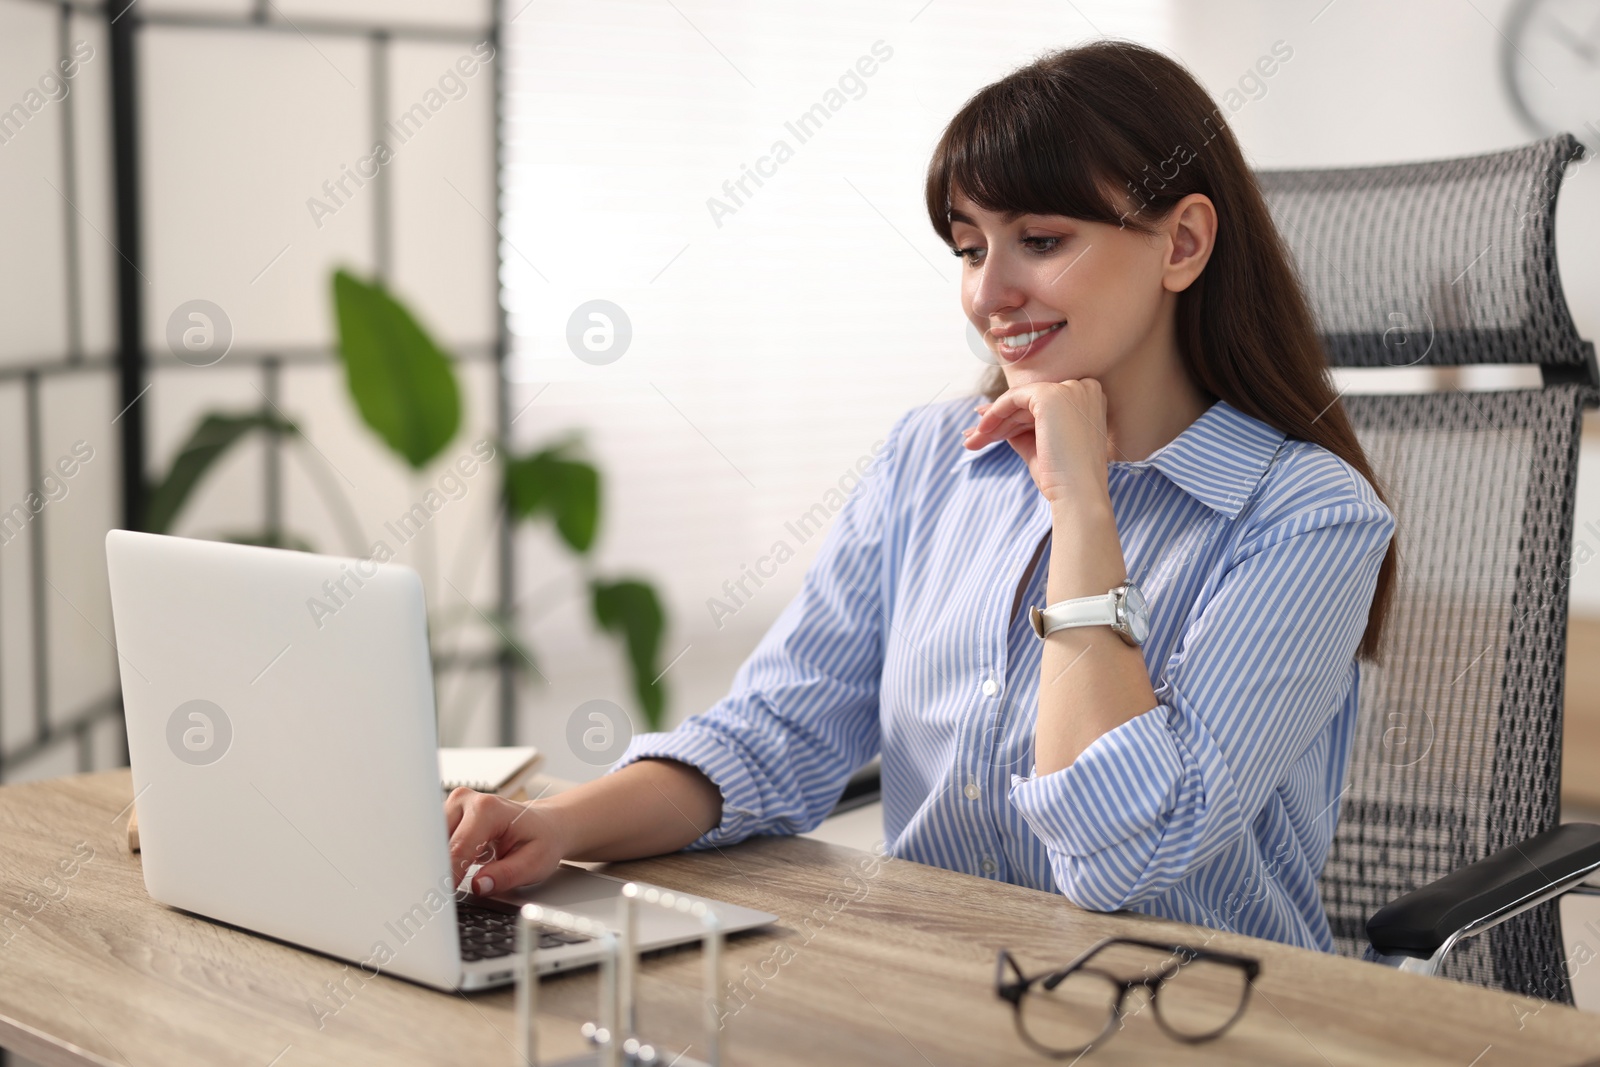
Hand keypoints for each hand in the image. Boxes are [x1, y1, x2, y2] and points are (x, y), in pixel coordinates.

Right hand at [445, 787, 567, 894]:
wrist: (545, 825)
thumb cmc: (541, 840)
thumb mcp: (534, 863)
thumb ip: (505, 875)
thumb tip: (478, 886)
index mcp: (488, 809)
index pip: (457, 849)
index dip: (448, 876)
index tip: (442, 897)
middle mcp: (467, 801)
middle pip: (439, 844)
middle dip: (440, 870)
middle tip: (443, 896)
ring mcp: (456, 806)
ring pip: (433, 842)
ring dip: (440, 864)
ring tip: (460, 877)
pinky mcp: (449, 814)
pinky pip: (437, 841)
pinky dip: (442, 858)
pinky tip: (458, 866)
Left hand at [961, 379, 1112, 507]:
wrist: (1078, 493)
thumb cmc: (1063, 477)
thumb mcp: (1043, 446)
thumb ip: (1025, 430)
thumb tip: (996, 421)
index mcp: (1089, 401)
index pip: (1042, 407)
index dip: (1013, 418)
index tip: (988, 429)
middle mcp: (1083, 389)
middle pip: (1029, 405)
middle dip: (998, 422)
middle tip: (973, 437)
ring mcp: (1069, 390)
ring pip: (1020, 402)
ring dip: (992, 423)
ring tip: (970, 441)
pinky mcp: (1050, 395)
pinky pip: (1014, 398)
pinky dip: (995, 413)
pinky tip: (981, 430)